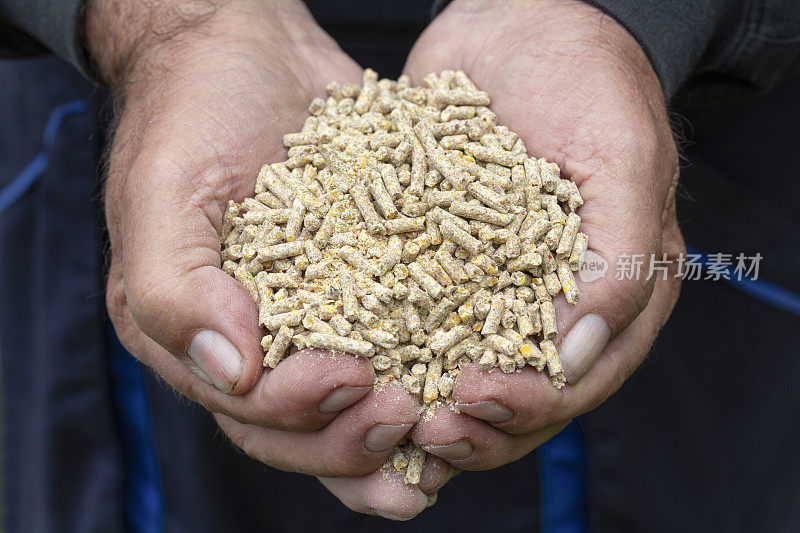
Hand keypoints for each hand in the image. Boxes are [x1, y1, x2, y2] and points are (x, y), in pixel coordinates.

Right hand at [94, 0, 448, 517]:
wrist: (243, 48)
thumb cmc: (193, 110)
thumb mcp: (165, 191)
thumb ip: (174, 291)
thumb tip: (233, 373)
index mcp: (189, 334)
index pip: (246, 411)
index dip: (301, 412)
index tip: (352, 377)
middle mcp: (247, 338)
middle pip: (300, 428)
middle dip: (353, 437)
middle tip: (408, 413)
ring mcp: (305, 317)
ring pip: (348, 404)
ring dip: (393, 429)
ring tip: (443, 423)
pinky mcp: (356, 286)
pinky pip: (389, 342)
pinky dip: (422, 370)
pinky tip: (465, 376)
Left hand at [403, 0, 683, 468]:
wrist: (522, 22)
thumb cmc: (587, 80)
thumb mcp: (620, 159)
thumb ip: (620, 260)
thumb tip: (578, 356)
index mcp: (616, 292)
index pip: (580, 379)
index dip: (529, 405)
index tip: (473, 399)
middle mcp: (555, 302)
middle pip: (520, 396)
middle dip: (473, 424)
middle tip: (421, 431)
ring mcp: (495, 287)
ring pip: (463, 371)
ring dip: (426, 403)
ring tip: (384, 412)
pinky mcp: (443, 263)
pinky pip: (418, 320)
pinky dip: (392, 351)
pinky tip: (355, 366)